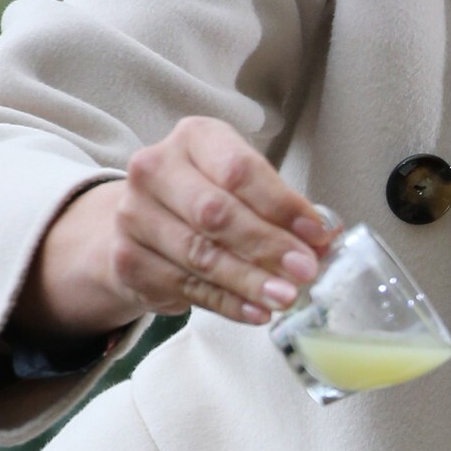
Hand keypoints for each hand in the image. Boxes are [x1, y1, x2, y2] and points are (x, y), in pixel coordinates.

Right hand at [12, 117, 337, 341]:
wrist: (142, 224)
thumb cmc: (205, 197)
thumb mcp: (243, 187)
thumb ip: (281, 209)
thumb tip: (323, 241)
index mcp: (194, 138)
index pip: (239, 170)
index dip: (280, 204)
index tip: (315, 234)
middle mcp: (155, 169)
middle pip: (216, 213)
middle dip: (267, 245)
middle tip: (304, 270)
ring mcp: (134, 215)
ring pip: (200, 255)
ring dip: (250, 281)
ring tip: (285, 297)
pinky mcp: (127, 259)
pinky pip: (186, 287)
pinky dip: (227, 303)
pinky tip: (256, 312)